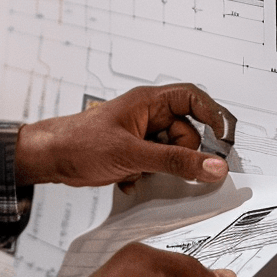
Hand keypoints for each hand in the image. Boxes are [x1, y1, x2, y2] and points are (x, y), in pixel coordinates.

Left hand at [14, 83, 235, 187]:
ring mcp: (141, 134)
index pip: (193, 98)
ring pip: (173, 152)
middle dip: (182, 155)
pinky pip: (158, 165)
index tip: (226, 140)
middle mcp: (148, 115)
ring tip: (139, 171)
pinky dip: (148, 176)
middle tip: (167, 167)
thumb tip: (214, 166)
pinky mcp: (135, 152)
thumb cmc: (79, 142)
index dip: (214, 115)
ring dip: (162, 169)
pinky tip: (128, 178)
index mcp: (148, 101)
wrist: (50, 157)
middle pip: (188, 132)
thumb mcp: (133, 155)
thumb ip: (176, 162)